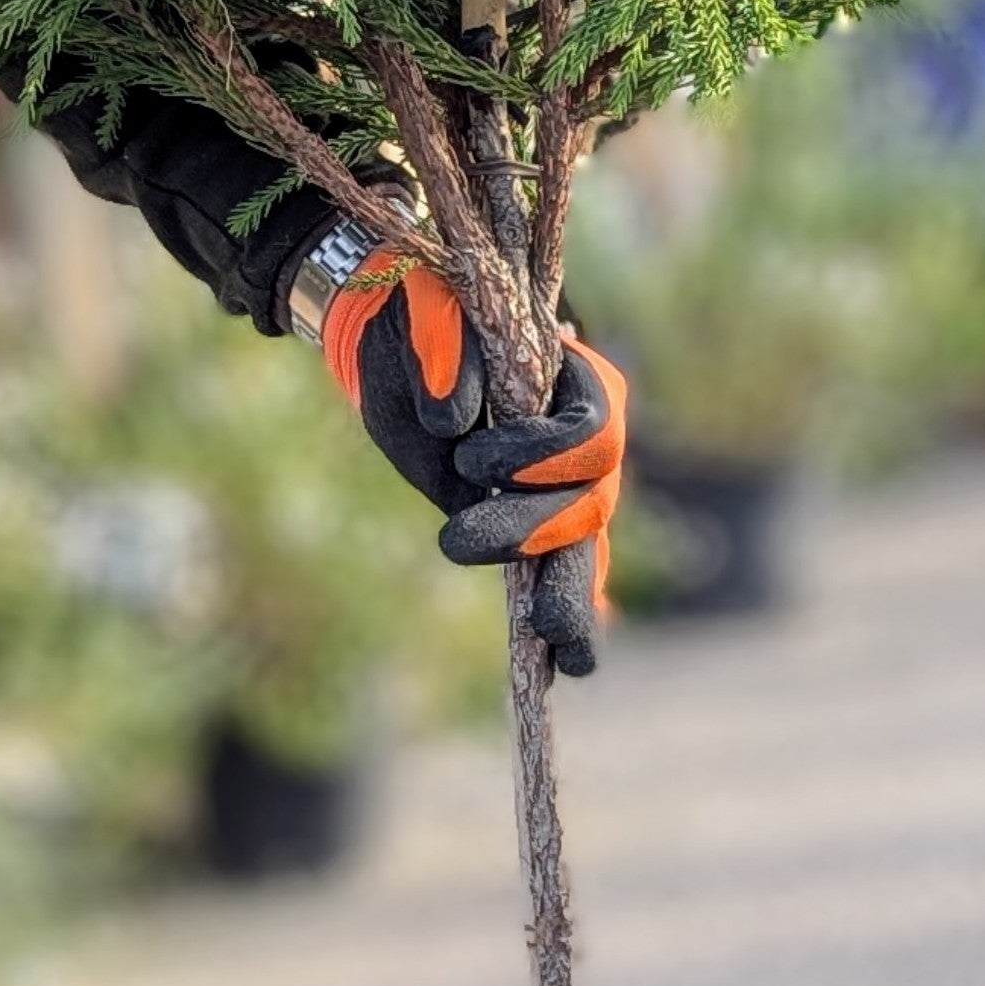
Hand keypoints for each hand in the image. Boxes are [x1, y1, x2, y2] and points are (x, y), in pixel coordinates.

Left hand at [317, 249, 625, 676]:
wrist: (393, 346)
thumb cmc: (414, 321)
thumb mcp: (420, 318)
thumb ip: (443, 349)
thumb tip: (453, 419)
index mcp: (573, 380)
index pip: (591, 428)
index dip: (543, 454)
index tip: (470, 458)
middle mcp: (579, 441)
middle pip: (590, 499)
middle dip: (537, 533)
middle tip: (458, 547)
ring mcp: (558, 489)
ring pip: (582, 549)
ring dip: (570, 598)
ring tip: (561, 656)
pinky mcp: (526, 525)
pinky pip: (558, 573)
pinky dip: (567, 616)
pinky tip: (566, 667)